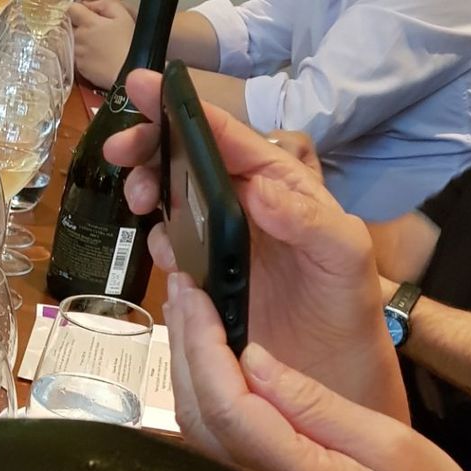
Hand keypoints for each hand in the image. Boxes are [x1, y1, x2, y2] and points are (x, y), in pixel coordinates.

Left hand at [68, 0, 132, 89]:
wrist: (127, 73)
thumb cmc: (128, 44)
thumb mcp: (122, 15)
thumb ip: (103, 5)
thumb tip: (89, 4)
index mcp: (88, 23)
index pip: (72, 10)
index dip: (78, 10)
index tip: (86, 14)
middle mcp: (79, 38)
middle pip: (72, 27)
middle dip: (81, 27)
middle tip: (98, 33)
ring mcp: (78, 54)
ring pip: (74, 43)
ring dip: (82, 42)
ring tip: (99, 47)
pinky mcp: (79, 69)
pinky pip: (77, 58)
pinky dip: (84, 56)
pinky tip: (97, 58)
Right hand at [104, 69, 407, 421]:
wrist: (334, 375)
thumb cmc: (347, 309)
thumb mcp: (345, 257)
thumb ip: (311, 220)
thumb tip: (260, 191)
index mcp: (282, 191)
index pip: (231, 140)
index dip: (188, 113)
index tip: (147, 94)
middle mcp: (248, 213)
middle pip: (192, 166)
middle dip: (153, 151)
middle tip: (123, 154)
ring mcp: (223, 248)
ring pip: (176, 205)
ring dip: (150, 195)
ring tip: (138, 201)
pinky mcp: (206, 285)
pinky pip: (174, 254)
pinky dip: (159, 245)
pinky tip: (161, 250)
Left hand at [163, 273, 470, 470]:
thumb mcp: (386, 444)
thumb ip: (313, 406)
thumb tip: (253, 359)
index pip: (227, 408)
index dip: (207, 350)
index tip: (201, 297)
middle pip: (199, 412)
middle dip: (188, 347)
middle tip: (184, 288)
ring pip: (194, 423)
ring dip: (186, 364)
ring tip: (187, 310)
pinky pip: (205, 433)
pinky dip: (197, 387)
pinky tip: (201, 355)